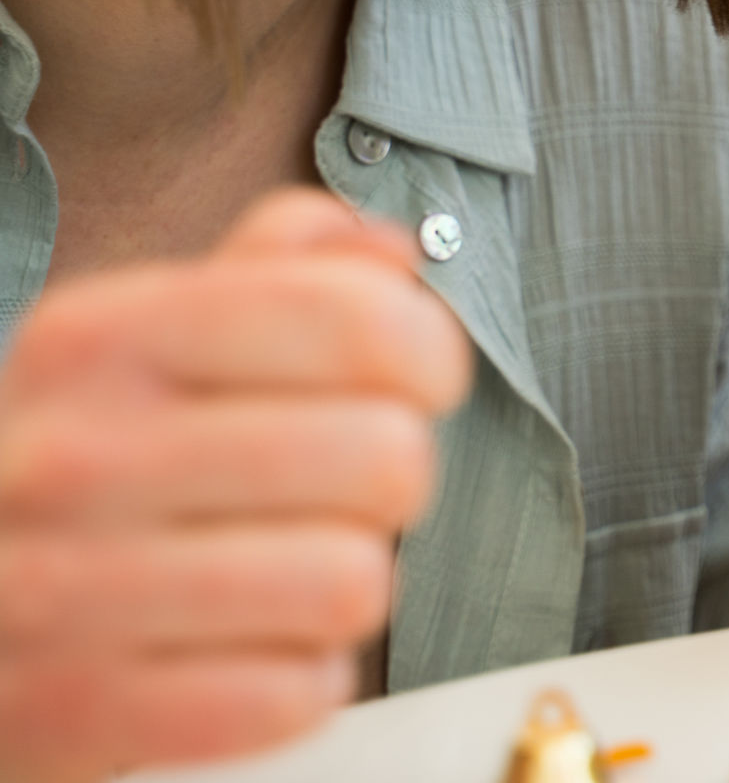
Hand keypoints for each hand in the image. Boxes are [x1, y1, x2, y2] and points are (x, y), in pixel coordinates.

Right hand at [0, 188, 472, 782]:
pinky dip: (296, 679)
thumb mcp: (143, 337)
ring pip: (352, 582)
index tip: (412, 382)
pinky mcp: (78, 711)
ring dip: (346, 585)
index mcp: (100, 339)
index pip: (359, 319)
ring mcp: (62, 589)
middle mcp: (72, 455)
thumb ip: (276, 274)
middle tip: (336, 493)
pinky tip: (242, 648)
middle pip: (385, 458)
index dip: (429, 355)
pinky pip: (294, 691)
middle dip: (391, 483)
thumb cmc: (77, 465)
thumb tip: (390, 254)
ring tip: (284, 570)